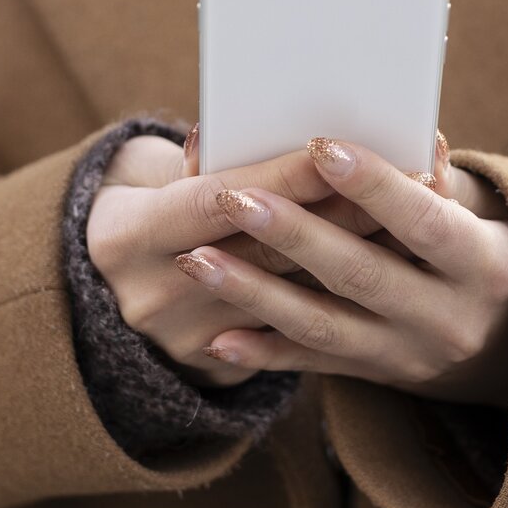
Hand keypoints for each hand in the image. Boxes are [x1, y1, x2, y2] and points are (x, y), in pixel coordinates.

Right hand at [85, 124, 387, 388]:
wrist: (96, 289)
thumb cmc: (139, 204)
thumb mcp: (146, 174)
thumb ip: (202, 161)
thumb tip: (274, 136)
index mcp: (124, 237)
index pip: (219, 201)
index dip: (283, 177)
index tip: (340, 149)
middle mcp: (151, 299)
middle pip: (266, 252)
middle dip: (340, 214)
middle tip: (406, 180)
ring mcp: (184, 344)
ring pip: (292, 299)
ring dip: (356, 256)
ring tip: (412, 221)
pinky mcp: (218, 371)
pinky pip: (293, 337)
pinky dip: (342, 299)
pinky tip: (388, 270)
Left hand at [172, 135, 507, 406]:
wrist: (507, 344)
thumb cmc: (477, 249)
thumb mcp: (480, 216)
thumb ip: (438, 184)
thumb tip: (415, 139)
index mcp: (484, 265)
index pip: (425, 222)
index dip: (374, 187)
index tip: (319, 146)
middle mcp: (448, 319)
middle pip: (362, 275)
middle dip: (294, 235)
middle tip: (233, 197)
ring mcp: (409, 356)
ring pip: (324, 326)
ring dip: (256, 294)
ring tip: (199, 261)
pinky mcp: (377, 378)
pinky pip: (313, 366)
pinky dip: (264, 353)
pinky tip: (217, 338)